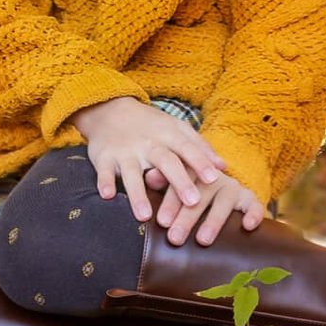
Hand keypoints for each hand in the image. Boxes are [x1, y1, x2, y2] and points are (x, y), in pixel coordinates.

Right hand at [71, 97, 226, 221]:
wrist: (110, 109)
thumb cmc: (150, 125)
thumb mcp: (175, 129)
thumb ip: (199, 147)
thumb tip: (223, 167)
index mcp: (167, 135)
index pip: (187, 148)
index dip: (200, 162)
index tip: (214, 179)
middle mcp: (148, 143)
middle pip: (165, 161)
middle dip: (178, 181)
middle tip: (192, 202)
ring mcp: (125, 151)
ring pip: (132, 172)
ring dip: (138, 193)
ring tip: (145, 216)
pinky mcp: (103, 157)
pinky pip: (103, 171)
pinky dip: (104, 183)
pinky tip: (107, 197)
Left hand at [152, 169, 265, 244]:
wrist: (211, 182)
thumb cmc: (184, 191)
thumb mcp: (171, 184)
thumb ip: (161, 182)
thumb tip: (148, 177)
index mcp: (190, 170)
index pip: (180, 182)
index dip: (171, 202)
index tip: (162, 222)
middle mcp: (211, 176)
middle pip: (201, 193)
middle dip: (187, 217)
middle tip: (175, 238)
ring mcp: (230, 186)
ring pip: (224, 200)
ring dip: (214, 220)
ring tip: (203, 240)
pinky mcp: (247, 197)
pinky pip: (253, 203)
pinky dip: (253, 212)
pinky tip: (248, 226)